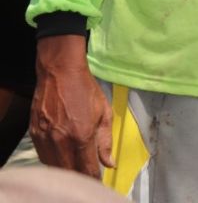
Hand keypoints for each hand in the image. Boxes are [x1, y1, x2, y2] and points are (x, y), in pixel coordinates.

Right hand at [30, 35, 112, 177]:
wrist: (60, 72)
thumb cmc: (86, 90)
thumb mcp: (104, 113)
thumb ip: (106, 141)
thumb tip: (109, 164)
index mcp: (81, 136)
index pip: (87, 169)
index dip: (94, 177)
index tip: (98, 179)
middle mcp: (61, 141)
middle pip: (69, 172)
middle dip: (80, 176)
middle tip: (88, 173)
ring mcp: (45, 138)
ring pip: (54, 166)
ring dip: (66, 170)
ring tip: (76, 166)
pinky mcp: (34, 134)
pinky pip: (43, 156)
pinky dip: (53, 161)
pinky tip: (61, 157)